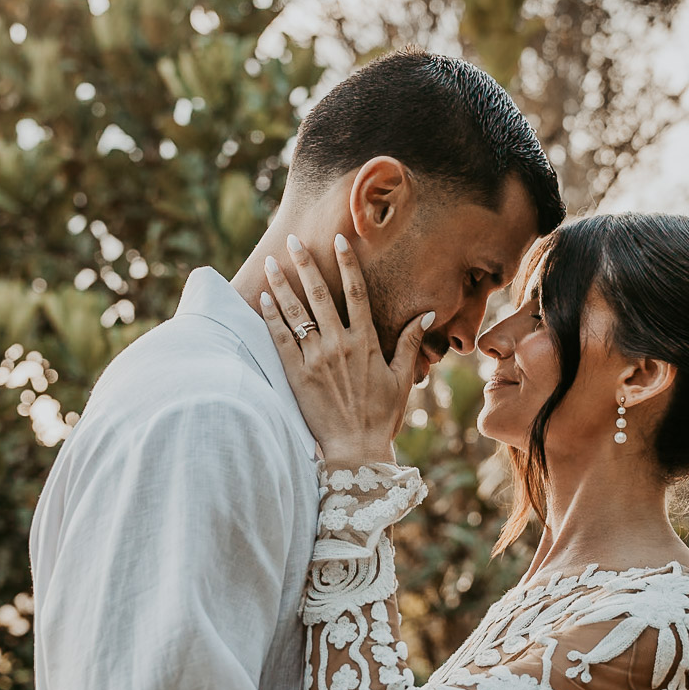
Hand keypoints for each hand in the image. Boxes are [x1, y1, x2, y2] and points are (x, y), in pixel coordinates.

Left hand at [260, 234, 434, 463]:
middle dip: (306, 264)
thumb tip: (426, 314)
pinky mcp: (296, 375)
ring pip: (296, 313)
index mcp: (366, 342)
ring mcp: (316, 359)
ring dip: (282, 285)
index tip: (338, 240)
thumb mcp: (402, 378)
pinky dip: (270, 317)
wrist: (355, 449)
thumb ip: (410, 343)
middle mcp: (339, 345)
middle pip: (319, 295)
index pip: (356, 292)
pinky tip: (262, 298)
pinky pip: (280, 340)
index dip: (347, 264)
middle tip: (293, 240)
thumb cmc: (382, 416)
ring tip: (272, 262)